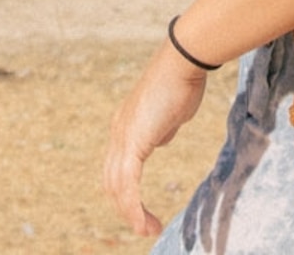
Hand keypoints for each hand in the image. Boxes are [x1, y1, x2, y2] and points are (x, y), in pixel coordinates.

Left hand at [102, 41, 211, 234]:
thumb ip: (161, 129)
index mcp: (124, 127)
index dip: (125, 191)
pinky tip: (145, 223)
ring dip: (131, 213)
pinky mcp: (133, 143)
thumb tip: (160, 140)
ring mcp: (122, 138)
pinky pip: (128, 184)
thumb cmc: (181, 82)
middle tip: (144, 225)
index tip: (141, 209)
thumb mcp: (170, 113)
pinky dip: (134, 207)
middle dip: (125, 208)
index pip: (116, 168)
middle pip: (111, 181)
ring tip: (148, 230)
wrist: (182, 64)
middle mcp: (117, 133)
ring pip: (117, 187)